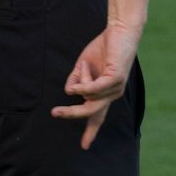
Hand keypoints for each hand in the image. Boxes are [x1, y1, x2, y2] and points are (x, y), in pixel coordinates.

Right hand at [50, 22, 138, 149]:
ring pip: (88, 93)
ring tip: (86, 62)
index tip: (84, 146)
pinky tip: (78, 80)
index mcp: (106, 93)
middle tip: (54, 112)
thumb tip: (69, 92)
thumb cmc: (104, 47)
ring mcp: (116, 88)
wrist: (121, 29)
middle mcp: (113, 94)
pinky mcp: (116, 78)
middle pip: (90, 112)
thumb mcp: (84, 64)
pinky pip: (94, 88)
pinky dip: (83, 85)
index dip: (90, 131)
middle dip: (72, 114)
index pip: (98, 116)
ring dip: (81, 77)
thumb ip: (76, 79)